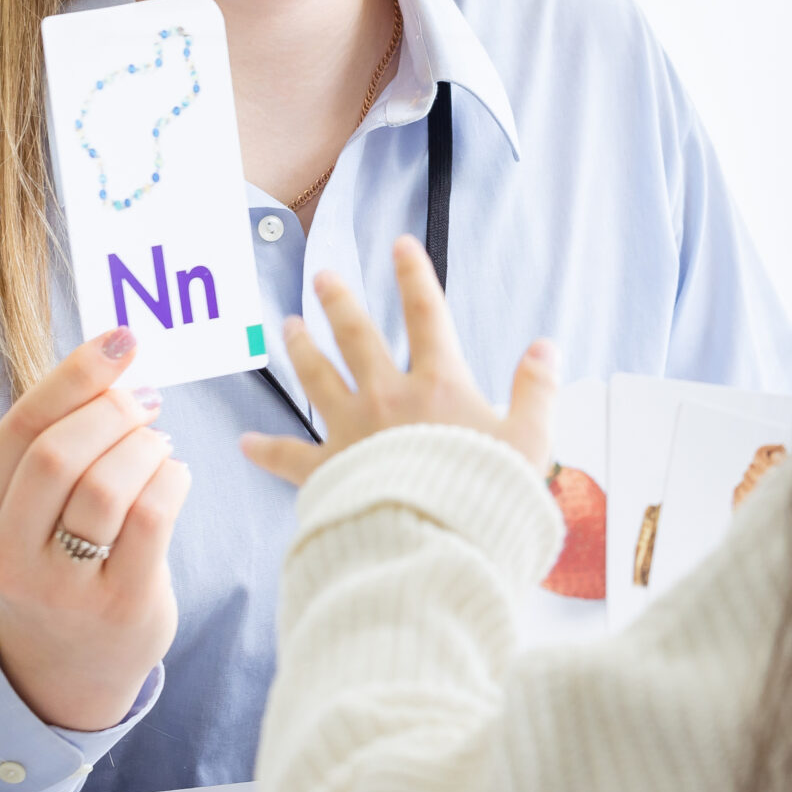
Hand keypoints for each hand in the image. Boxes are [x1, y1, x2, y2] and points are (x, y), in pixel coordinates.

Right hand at [0, 327, 192, 732]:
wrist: (70, 655)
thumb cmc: (57, 549)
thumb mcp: (32, 496)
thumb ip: (59, 432)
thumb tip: (116, 356)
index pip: (24, 425)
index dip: (78, 374)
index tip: (123, 338)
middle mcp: (4, 553)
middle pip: (61, 452)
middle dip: (114, 412)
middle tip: (145, 402)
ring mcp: (59, 584)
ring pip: (108, 484)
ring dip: (146, 447)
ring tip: (156, 445)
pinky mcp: (117, 602)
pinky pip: (152, 516)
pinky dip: (172, 478)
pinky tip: (172, 476)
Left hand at [241, 235, 555, 486]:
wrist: (434, 548)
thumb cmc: (486, 498)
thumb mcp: (530, 443)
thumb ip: (537, 392)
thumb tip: (546, 348)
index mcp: (439, 386)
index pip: (426, 315)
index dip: (414, 276)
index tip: (399, 244)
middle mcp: (387, 398)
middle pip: (357, 337)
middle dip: (339, 302)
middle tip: (323, 278)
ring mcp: (351, 432)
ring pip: (317, 378)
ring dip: (302, 348)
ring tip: (288, 326)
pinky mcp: (327, 473)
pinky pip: (290, 456)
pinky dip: (266, 449)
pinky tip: (246, 443)